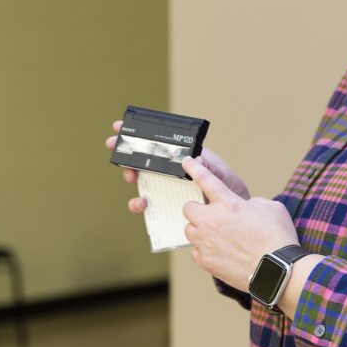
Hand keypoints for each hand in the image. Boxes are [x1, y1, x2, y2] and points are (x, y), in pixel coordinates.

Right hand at [105, 121, 250, 212]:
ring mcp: (167, 189)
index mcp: (185, 159)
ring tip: (131, 177)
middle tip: (113, 146)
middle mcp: (172, 172)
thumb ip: (209, 167)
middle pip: (145, 159)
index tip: (120, 126)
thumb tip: (193, 160)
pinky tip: (142, 203)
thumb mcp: (223, 175)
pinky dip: (139, 203)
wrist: (233, 219)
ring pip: (142, 180)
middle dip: (126, 150)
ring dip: (130, 175)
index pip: (160, 143)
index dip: (139, 135)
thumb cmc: (230, 191)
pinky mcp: (165, 207)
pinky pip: (148, 204)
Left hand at [181, 157, 297, 291]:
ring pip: (189, 229)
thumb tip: (244, 208)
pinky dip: (204, 249)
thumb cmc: (277, 238)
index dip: (195, 168)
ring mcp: (206, 242)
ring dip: (200, 229)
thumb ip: (251, 203)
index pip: (206, 179)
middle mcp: (212, 221)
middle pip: (188, 207)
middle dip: (198, 208)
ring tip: (216, 235)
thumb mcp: (271, 208)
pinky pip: (195, 251)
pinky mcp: (205, 262)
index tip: (187, 162)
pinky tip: (219, 251)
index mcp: (229, 203)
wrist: (277, 270)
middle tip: (212, 215)